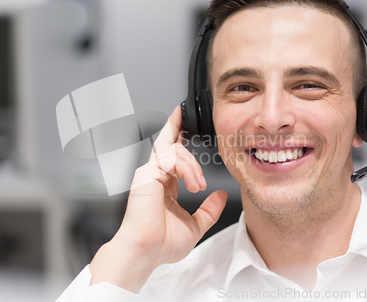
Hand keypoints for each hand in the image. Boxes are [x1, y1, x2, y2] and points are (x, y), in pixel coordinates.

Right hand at [89, 106, 227, 292]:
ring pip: (175, 150)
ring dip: (193, 166)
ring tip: (199, 186)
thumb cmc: (162, 244)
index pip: (171, 155)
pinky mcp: (146, 174)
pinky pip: (170, 158)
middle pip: (168, 142)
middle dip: (178, 128)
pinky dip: (187, 169)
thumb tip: (221, 196)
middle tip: (184, 114)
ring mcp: (149, 173)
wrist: (145, 252)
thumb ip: (209, 210)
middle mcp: (155, 176)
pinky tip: (194, 184)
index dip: (177, 137)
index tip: (183, 124)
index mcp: (164, 185)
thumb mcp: (195, 225)